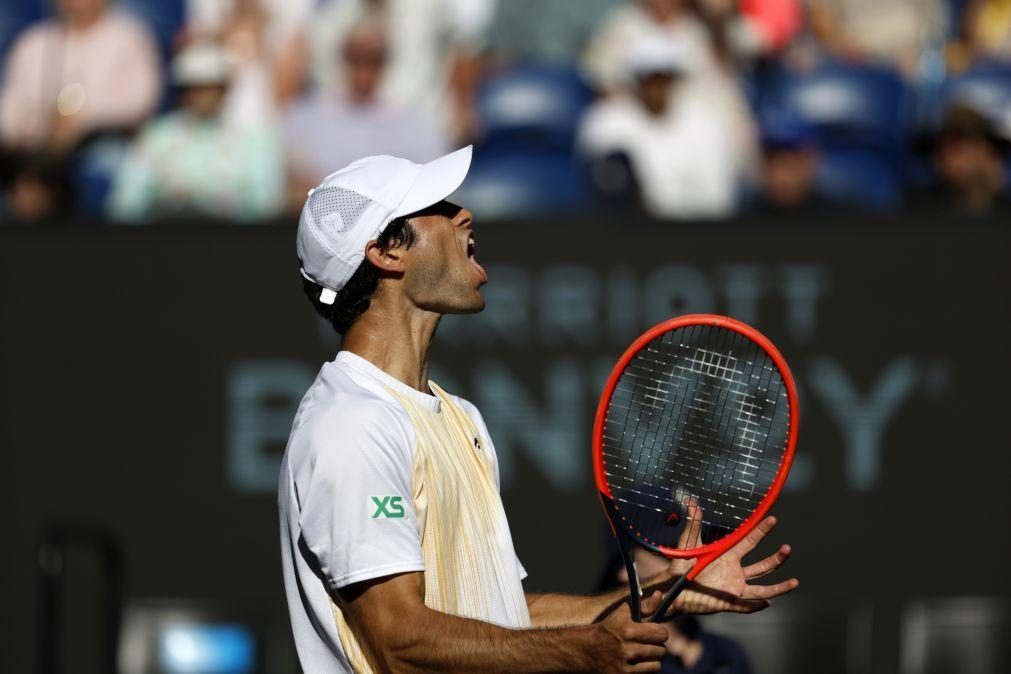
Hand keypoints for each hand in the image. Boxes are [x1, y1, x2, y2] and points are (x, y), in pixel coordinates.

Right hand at [591, 592, 669, 672]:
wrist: (586, 649)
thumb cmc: (607, 630)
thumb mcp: (622, 614)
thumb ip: (644, 605)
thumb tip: (660, 595)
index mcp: (628, 630)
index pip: (661, 633)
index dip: (660, 632)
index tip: (655, 632)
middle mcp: (628, 648)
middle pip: (661, 650)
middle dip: (656, 646)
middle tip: (648, 644)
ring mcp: (626, 665)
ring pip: (656, 665)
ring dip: (652, 659)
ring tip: (643, 654)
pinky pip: (648, 673)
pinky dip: (645, 669)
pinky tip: (637, 662)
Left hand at [667, 503, 798, 614]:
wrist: (672, 588)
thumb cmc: (680, 566)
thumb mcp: (688, 545)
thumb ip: (693, 525)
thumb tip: (692, 503)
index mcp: (728, 556)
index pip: (749, 541)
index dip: (761, 531)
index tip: (772, 519)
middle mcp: (735, 572)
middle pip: (762, 566)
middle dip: (777, 558)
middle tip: (787, 548)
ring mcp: (733, 588)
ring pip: (762, 589)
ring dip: (778, 587)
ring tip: (795, 582)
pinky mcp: (727, 602)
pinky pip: (745, 606)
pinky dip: (755, 606)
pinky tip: (766, 604)